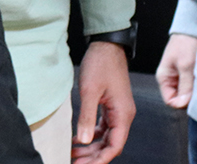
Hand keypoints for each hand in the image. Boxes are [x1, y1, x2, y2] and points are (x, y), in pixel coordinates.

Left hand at [73, 41, 134, 163]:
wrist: (107, 45)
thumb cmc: (101, 64)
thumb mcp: (90, 91)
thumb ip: (86, 118)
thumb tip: (82, 141)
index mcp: (123, 114)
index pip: (114, 146)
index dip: (100, 160)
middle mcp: (123, 115)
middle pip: (110, 144)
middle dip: (93, 156)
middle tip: (74, 162)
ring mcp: (118, 110)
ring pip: (106, 137)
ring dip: (91, 147)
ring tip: (73, 154)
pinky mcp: (111, 106)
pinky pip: (103, 127)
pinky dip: (91, 135)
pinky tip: (78, 138)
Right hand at [155, 33, 196, 107]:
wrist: (194, 24)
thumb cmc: (186, 41)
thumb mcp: (186, 65)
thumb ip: (185, 86)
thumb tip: (183, 104)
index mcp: (164, 77)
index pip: (170, 101)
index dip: (181, 103)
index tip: (193, 99)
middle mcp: (171, 78)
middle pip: (181, 97)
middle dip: (191, 96)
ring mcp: (181, 75)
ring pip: (189, 91)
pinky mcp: (190, 71)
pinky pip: (194, 83)